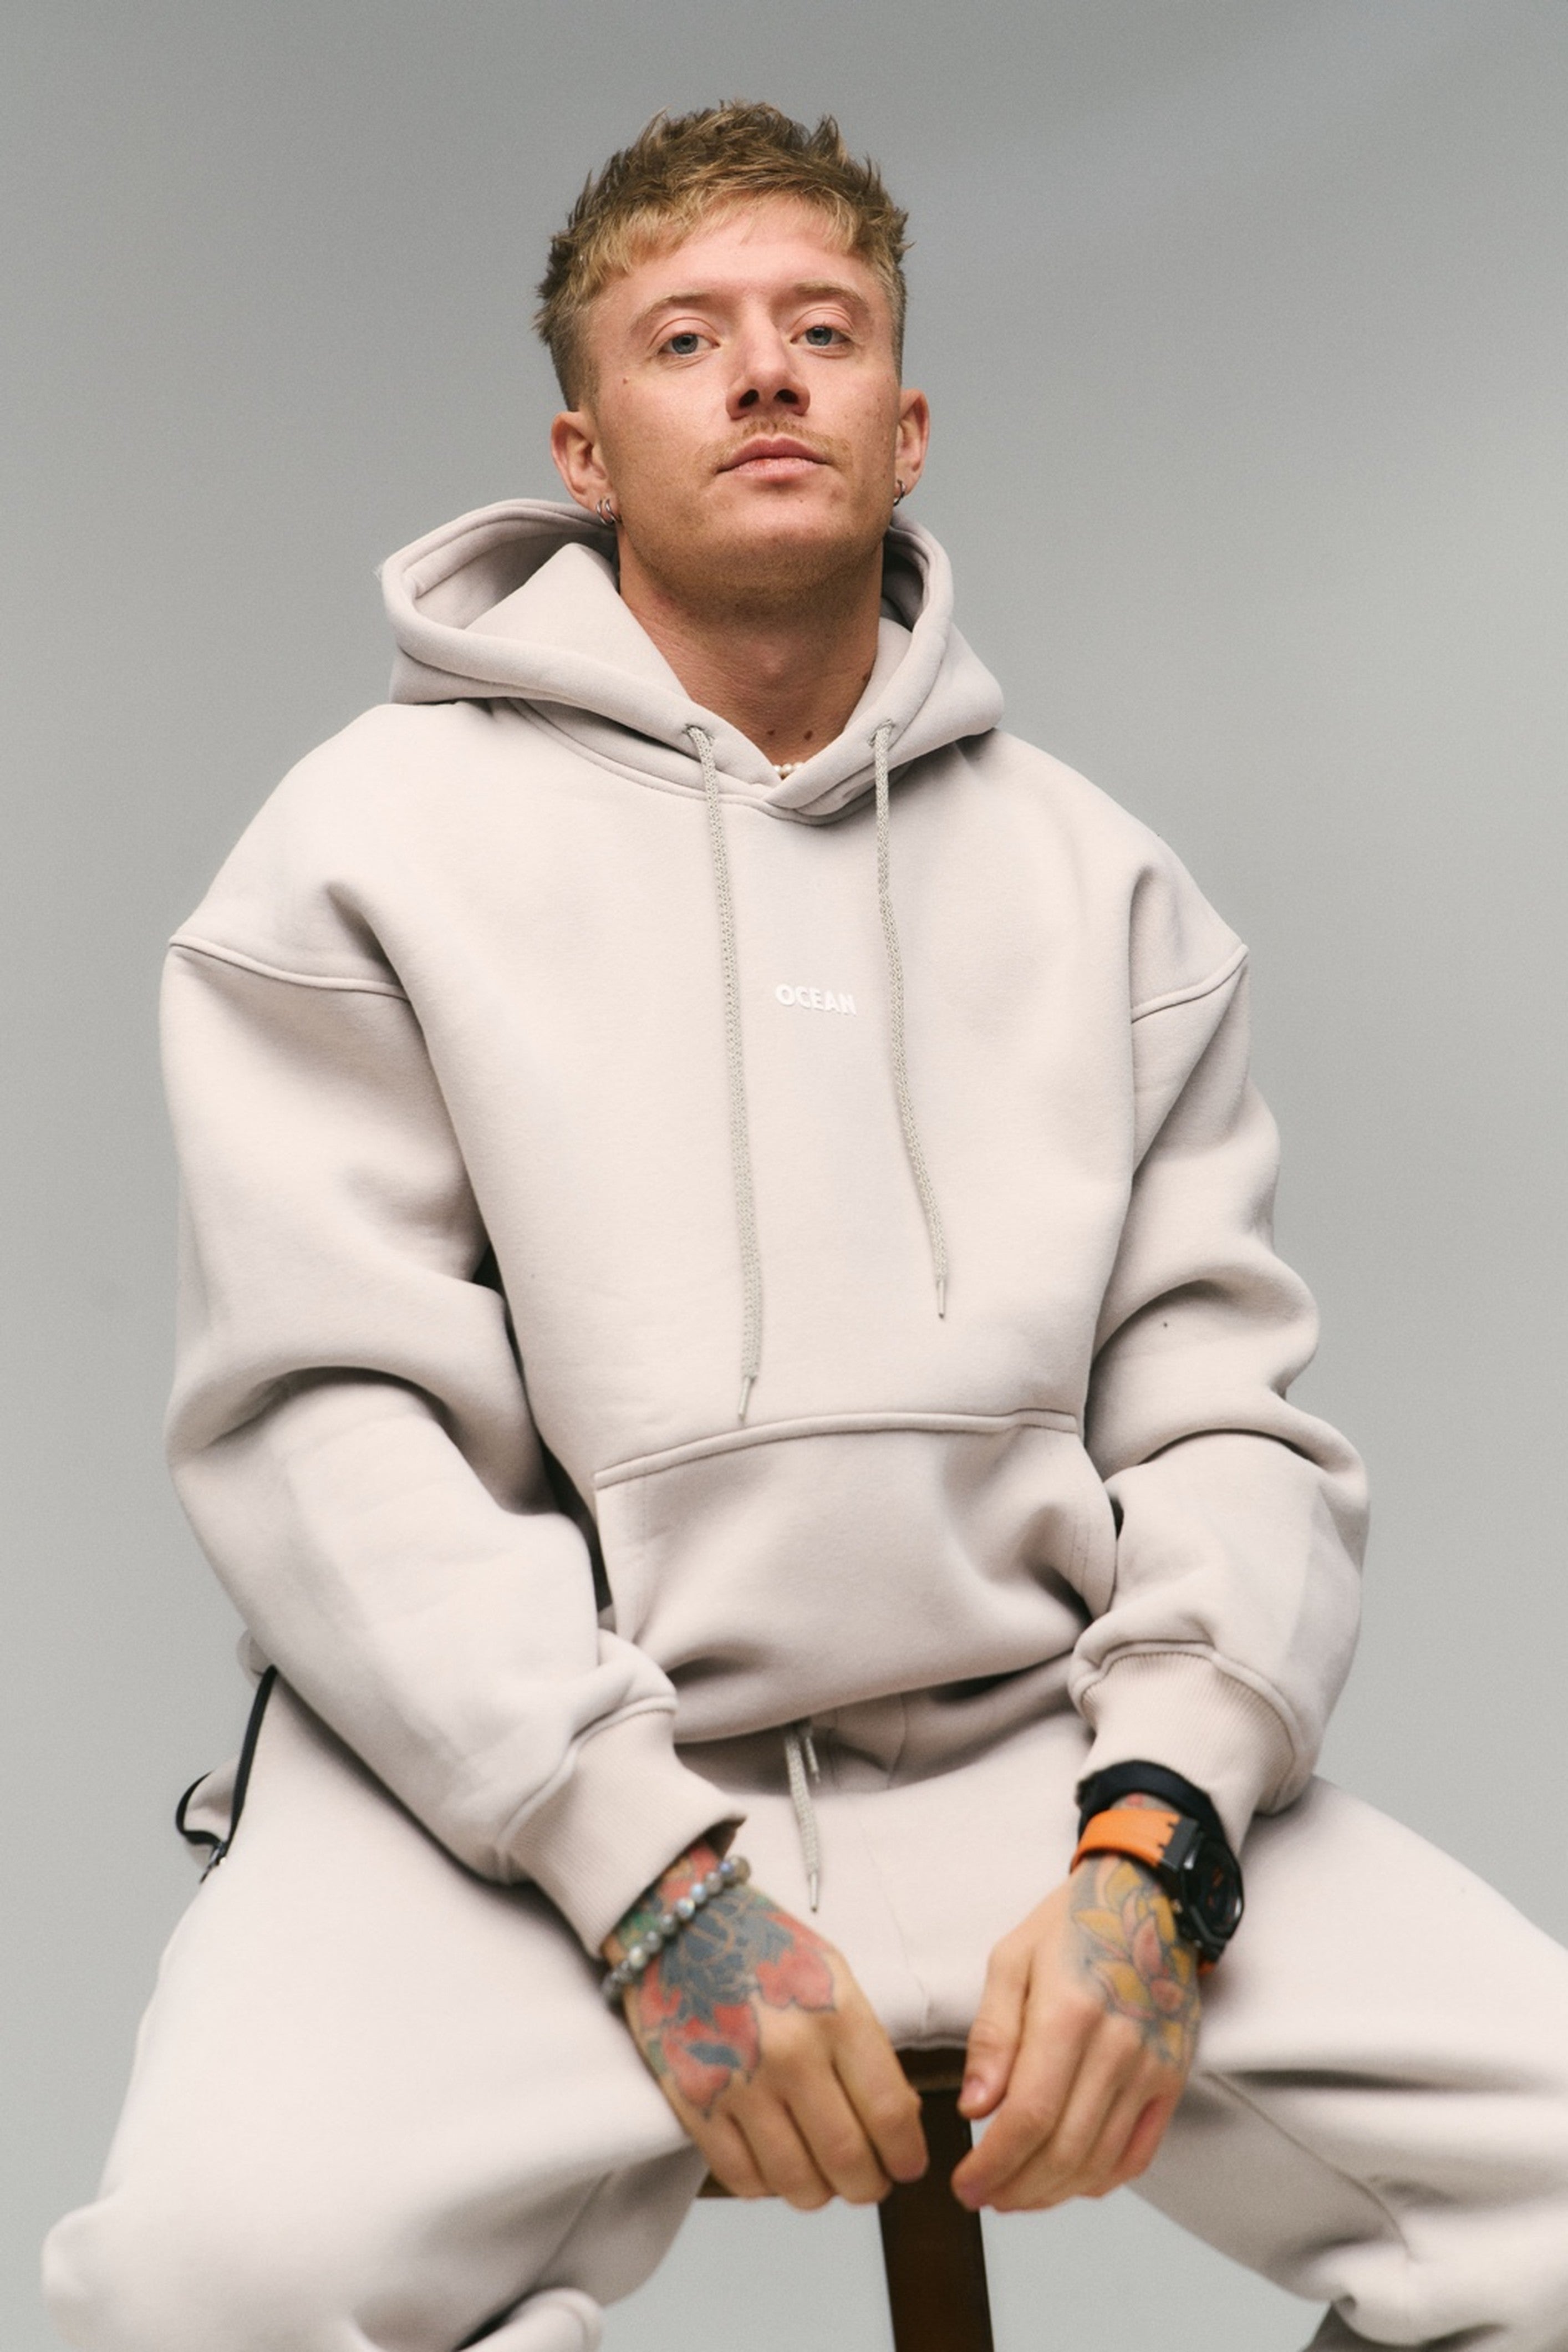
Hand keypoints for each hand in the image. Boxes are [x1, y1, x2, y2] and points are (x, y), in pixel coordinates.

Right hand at [605, 1842, 926, 2209]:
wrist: (680, 1924)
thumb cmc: (765, 1949)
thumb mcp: (834, 1978)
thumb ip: (866, 2047)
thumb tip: (901, 2121)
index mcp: (835, 2013)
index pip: (890, 2114)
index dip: (907, 2156)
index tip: (908, 2166)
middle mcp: (790, 2052)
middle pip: (847, 2160)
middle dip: (868, 2186)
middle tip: (871, 2182)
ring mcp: (738, 2081)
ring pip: (796, 2182)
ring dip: (819, 2194)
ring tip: (824, 2180)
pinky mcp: (693, 2103)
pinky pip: (741, 2177)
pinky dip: (767, 2187)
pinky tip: (775, 2167)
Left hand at [951, 1845, 1199, 2210]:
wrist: (1150, 1898)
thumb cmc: (1073, 1924)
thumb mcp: (1011, 1959)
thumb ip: (992, 2034)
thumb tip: (974, 2108)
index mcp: (1069, 2013)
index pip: (1029, 2116)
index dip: (993, 2164)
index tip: (963, 2185)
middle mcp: (1117, 2047)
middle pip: (1064, 2149)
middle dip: (1016, 2187)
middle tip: (982, 2196)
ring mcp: (1151, 2067)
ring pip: (1100, 2160)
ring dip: (1053, 2192)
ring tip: (1016, 2195)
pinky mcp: (1172, 2078)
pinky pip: (1138, 2152)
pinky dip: (1100, 2180)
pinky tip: (1068, 2182)